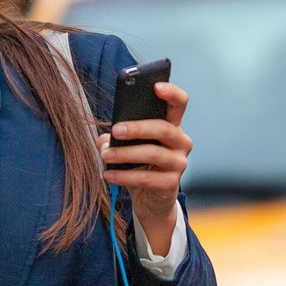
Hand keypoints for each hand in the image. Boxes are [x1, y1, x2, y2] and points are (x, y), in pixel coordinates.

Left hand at [102, 81, 190, 255]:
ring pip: (153, 153)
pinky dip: (124, 176)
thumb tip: (104, 140)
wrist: (151, 199)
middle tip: (116, 131)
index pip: (179, 104)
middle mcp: (181, 142)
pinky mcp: (171, 184)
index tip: (156, 86)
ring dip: (126, 153)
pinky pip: (146, 178)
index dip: (171, 93)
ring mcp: (179, 163)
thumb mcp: (128, 146)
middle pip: (164, 128)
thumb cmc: (139, 164)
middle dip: (138, 128)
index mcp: (172, 125)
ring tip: (105, 155)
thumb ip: (115, 138)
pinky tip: (108, 174)